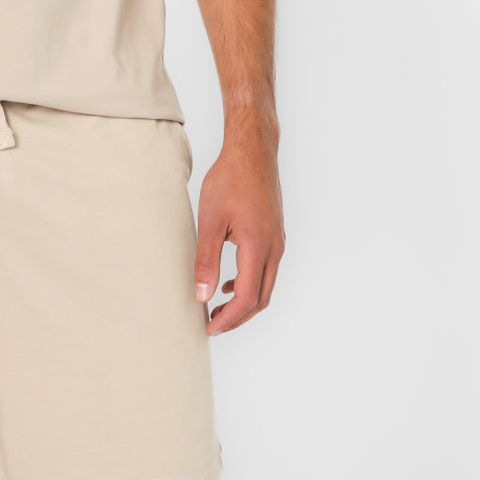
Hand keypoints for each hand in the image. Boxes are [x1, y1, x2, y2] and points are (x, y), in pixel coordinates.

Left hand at [193, 120, 284, 336]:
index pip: (246, 298)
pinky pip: (266, 270)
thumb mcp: (210, 220)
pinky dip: (250, 283)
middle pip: (260, 299)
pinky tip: (229, 281)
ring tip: (218, 307)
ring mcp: (278, 241)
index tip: (209, 327)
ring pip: (266, 286)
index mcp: (258, 247)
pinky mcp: (275, 234)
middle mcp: (274, 249)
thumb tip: (202, 295)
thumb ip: (206, 260)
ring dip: (244, 302)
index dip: (228, 319)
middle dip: (237, 317)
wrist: (253, 152)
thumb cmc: (230, 180)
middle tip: (212, 324)